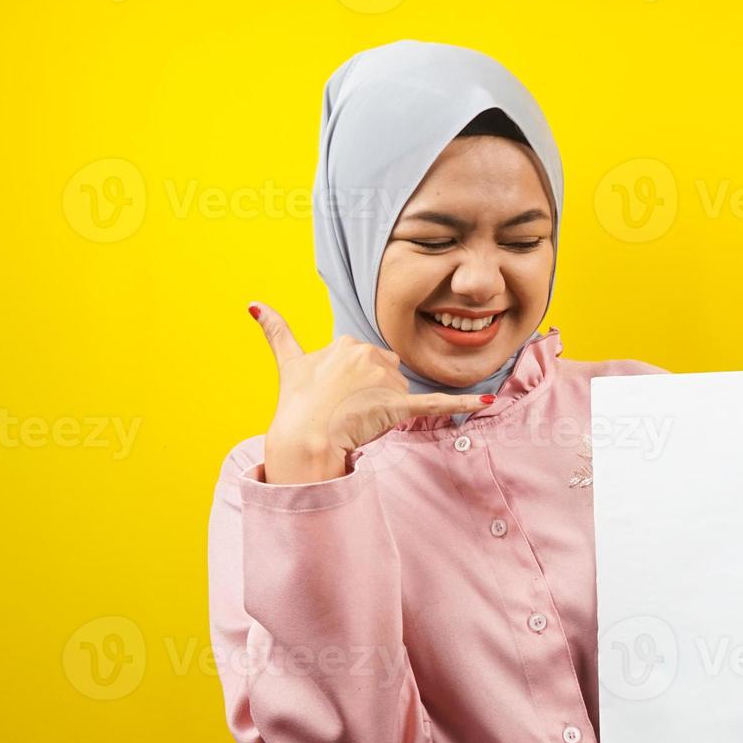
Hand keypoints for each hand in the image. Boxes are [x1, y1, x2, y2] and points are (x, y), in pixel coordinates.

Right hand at [249, 301, 492, 483]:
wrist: (302, 439)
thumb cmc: (295, 404)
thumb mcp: (287, 362)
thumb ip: (276, 330)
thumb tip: (254, 304)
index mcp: (349, 343)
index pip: (368, 360)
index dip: (356, 383)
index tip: (336, 396)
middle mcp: (370, 356)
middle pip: (387, 375)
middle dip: (373, 394)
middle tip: (347, 411)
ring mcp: (385, 382)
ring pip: (400, 394)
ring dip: (385, 410)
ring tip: (358, 421)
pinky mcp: (399, 407)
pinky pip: (437, 404)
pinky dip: (464, 404)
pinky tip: (488, 403)